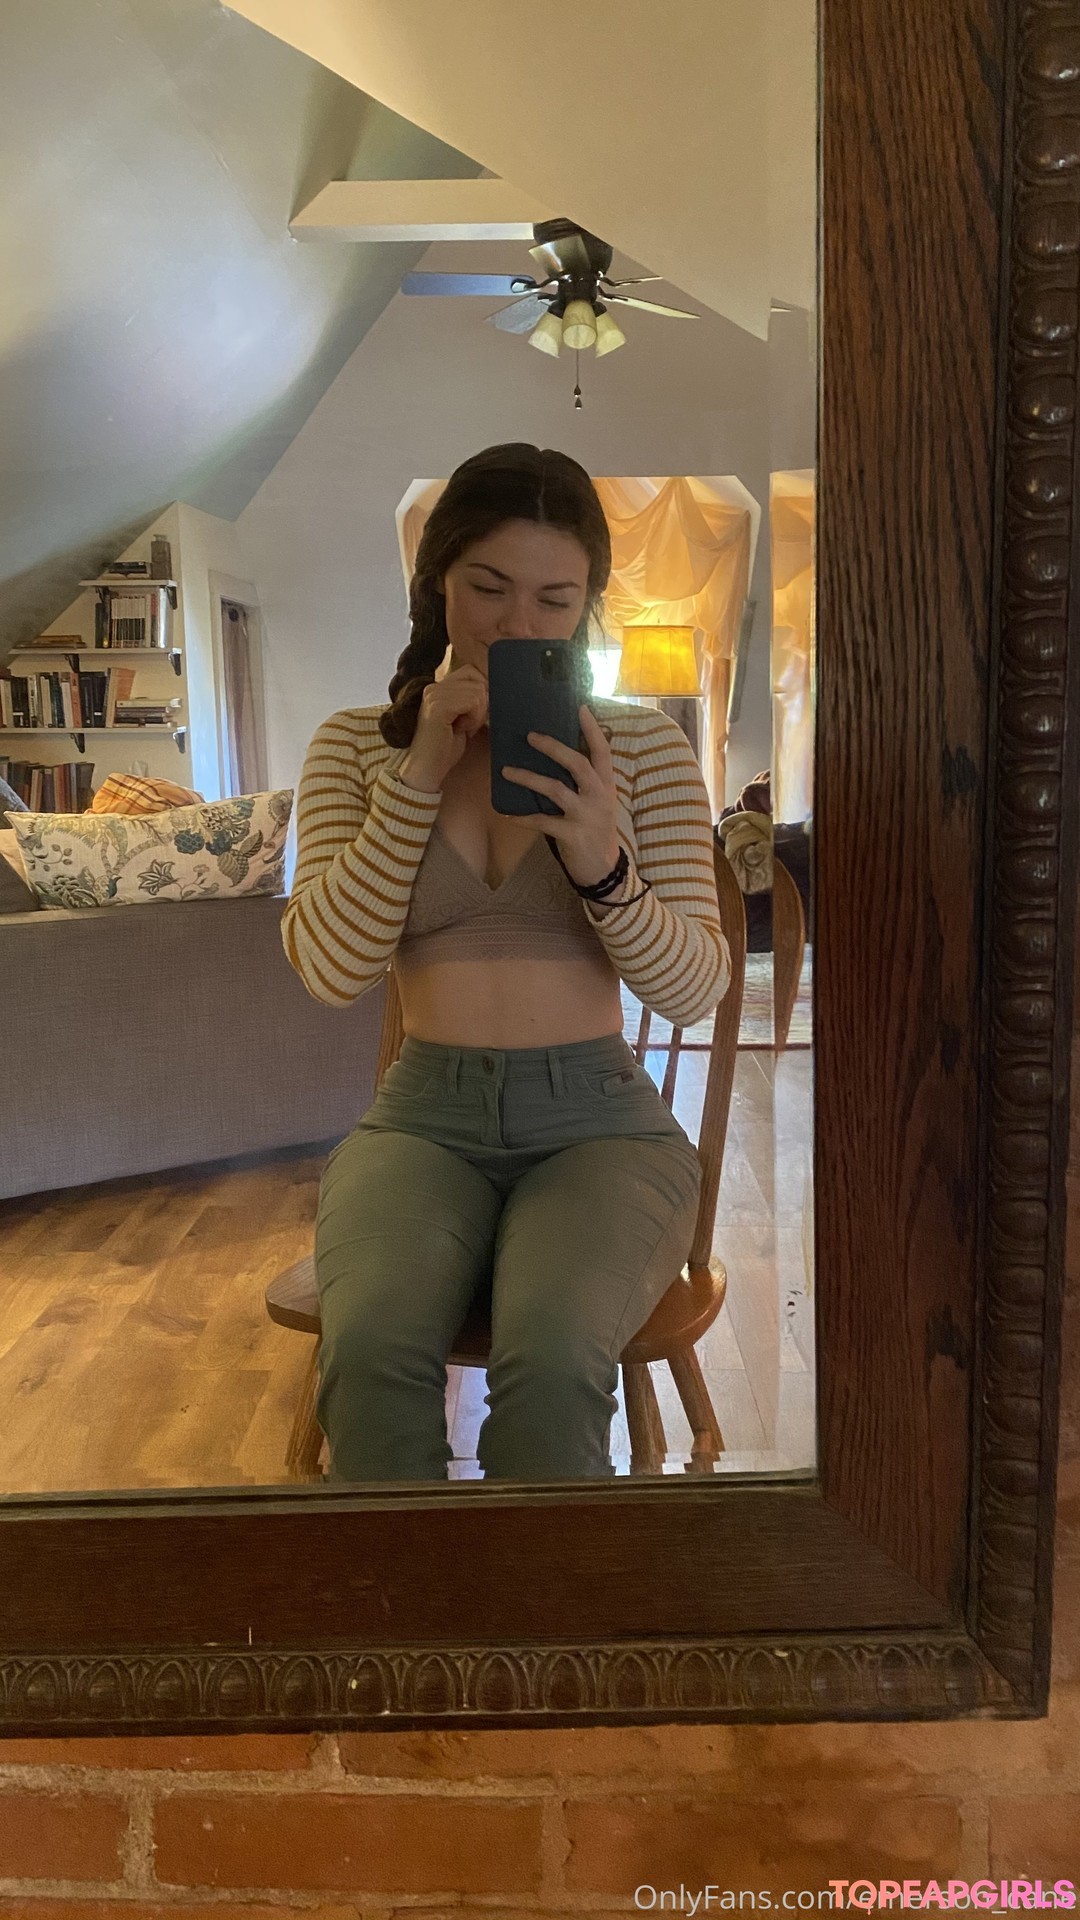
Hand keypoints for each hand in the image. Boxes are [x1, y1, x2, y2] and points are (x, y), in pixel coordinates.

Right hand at [401, 666, 488, 789]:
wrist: (427, 770)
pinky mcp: (438, 706)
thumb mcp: (463, 717)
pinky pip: (473, 701)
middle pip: (478, 680)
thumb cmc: (445, 748)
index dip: (482, 692)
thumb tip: (495, 688)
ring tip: (462, 728)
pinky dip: (473, 718)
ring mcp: (434, 695)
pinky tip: (460, 730)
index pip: (472, 672)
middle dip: (481, 705)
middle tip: (467, 725)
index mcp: (439, 687)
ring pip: (478, 691)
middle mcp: (434, 687)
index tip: (472, 716)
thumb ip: (473, 699)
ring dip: (478, 715)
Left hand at [499, 705, 620, 890]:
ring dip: (528, 778)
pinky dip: (522, 817)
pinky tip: (506, 813)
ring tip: (506, 771)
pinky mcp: (572, 835)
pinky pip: (542, 822)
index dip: (592, 728)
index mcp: (606, 784)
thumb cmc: (596, 830)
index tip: (580, 706)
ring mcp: (586, 816)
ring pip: (556, 789)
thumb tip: (557, 755)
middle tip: (530, 735)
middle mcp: (599, 796)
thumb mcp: (598, 802)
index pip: (602, 750)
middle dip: (553, 747)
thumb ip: (584, 782)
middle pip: (577, 763)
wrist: (604, 869)